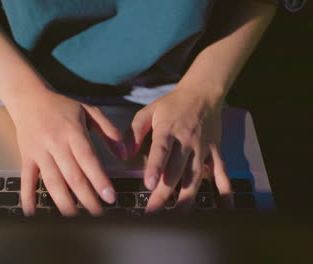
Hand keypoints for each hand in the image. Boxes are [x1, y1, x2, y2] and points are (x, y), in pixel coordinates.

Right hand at [9, 90, 125, 215]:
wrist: (28, 98)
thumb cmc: (62, 107)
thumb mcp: (89, 111)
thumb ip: (109, 131)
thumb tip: (124, 153)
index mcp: (73, 132)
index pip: (88, 159)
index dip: (99, 179)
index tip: (110, 197)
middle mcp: (55, 144)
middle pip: (72, 176)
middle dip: (86, 198)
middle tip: (99, 215)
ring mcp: (39, 152)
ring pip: (52, 182)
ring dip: (63, 202)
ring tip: (75, 219)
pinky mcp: (26, 158)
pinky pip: (26, 180)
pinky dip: (27, 197)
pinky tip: (32, 214)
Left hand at [124, 86, 232, 212]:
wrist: (203, 93)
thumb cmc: (172, 104)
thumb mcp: (148, 112)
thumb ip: (134, 132)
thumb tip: (124, 153)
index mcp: (168, 130)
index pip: (162, 151)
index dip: (156, 168)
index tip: (148, 184)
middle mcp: (187, 142)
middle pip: (177, 171)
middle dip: (165, 194)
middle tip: (153, 213)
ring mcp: (203, 149)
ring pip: (196, 178)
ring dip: (187, 199)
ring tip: (178, 218)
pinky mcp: (215, 152)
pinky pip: (222, 173)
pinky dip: (225, 191)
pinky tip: (225, 208)